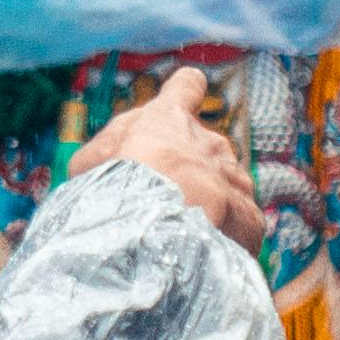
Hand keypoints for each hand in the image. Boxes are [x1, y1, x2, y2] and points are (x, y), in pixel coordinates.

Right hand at [100, 73, 266, 253]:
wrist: (158, 224)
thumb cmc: (118, 186)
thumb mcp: (89, 164)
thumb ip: (102, 159)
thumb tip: (99, 172)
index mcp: (170, 119)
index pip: (185, 87)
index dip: (186, 91)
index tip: (189, 91)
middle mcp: (209, 141)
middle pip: (205, 149)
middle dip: (190, 172)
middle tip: (164, 202)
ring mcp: (234, 177)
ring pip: (223, 187)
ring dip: (209, 206)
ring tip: (181, 235)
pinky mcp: (249, 216)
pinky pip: (238, 224)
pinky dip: (223, 237)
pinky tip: (201, 253)